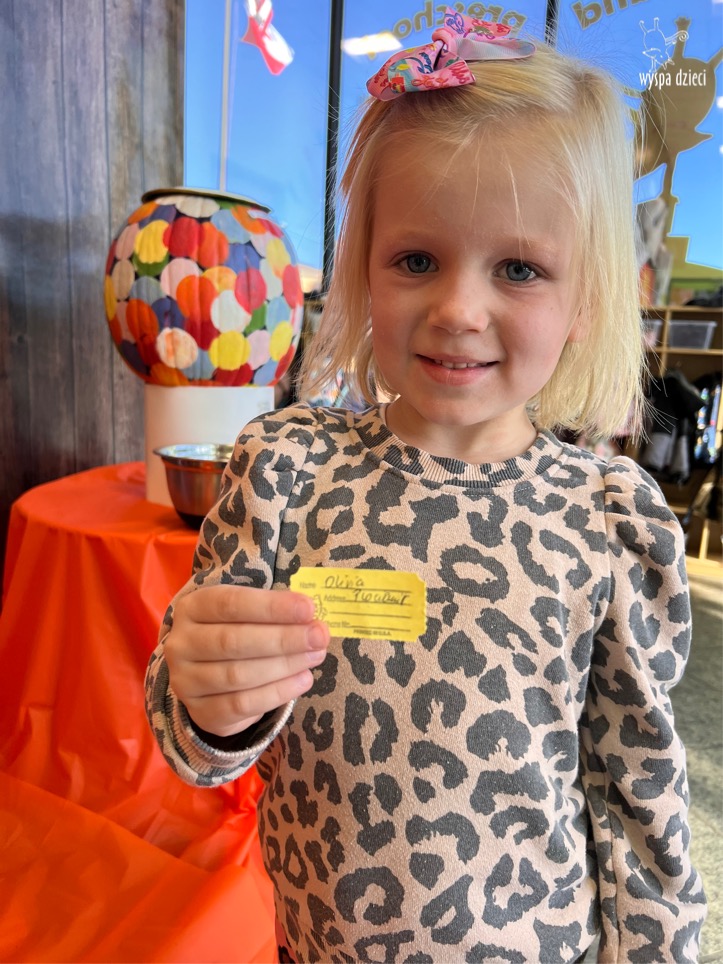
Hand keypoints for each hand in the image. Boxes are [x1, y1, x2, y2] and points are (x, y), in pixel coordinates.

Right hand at [164, 585, 328, 737]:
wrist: (209, 679)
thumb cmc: (235, 632)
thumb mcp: (245, 614)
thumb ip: (272, 613)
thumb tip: (311, 618)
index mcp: (192, 608)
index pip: (231, 604)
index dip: (271, 607)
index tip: (309, 608)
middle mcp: (181, 644)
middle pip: (234, 641)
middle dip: (283, 638)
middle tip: (320, 636)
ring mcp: (185, 681)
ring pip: (239, 675)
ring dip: (285, 665)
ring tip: (316, 656)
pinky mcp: (200, 712)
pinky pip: (242, 705)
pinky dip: (277, 693)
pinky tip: (303, 680)